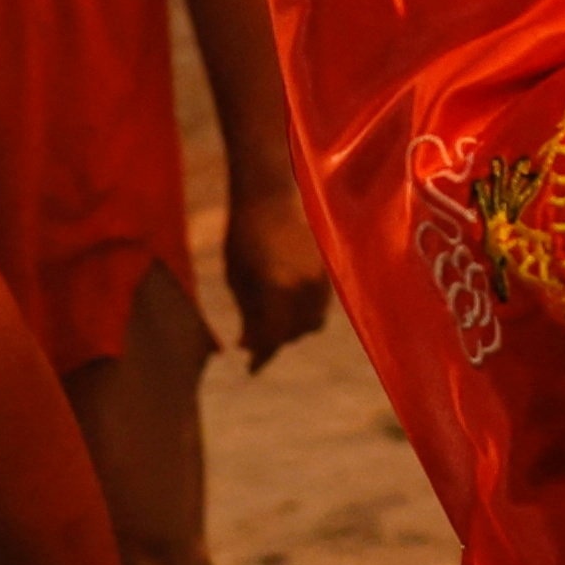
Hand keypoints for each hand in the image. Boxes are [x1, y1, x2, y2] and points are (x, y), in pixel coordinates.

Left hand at [221, 191, 329, 365]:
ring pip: (314, 322)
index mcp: (278, 290)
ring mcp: (320, 279)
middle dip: (275, 340)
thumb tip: (248, 346)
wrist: (269, 197)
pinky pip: (321, 304)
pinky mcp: (328, 271)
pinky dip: (305, 312)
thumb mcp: (237, 279)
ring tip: (271, 321)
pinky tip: (287, 304)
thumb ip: (248, 315)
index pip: (274, 337)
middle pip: (295, 333)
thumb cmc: (242, 237)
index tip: (251, 367)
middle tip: (255, 340)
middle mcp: (304, 288)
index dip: (262, 355)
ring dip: (293, 328)